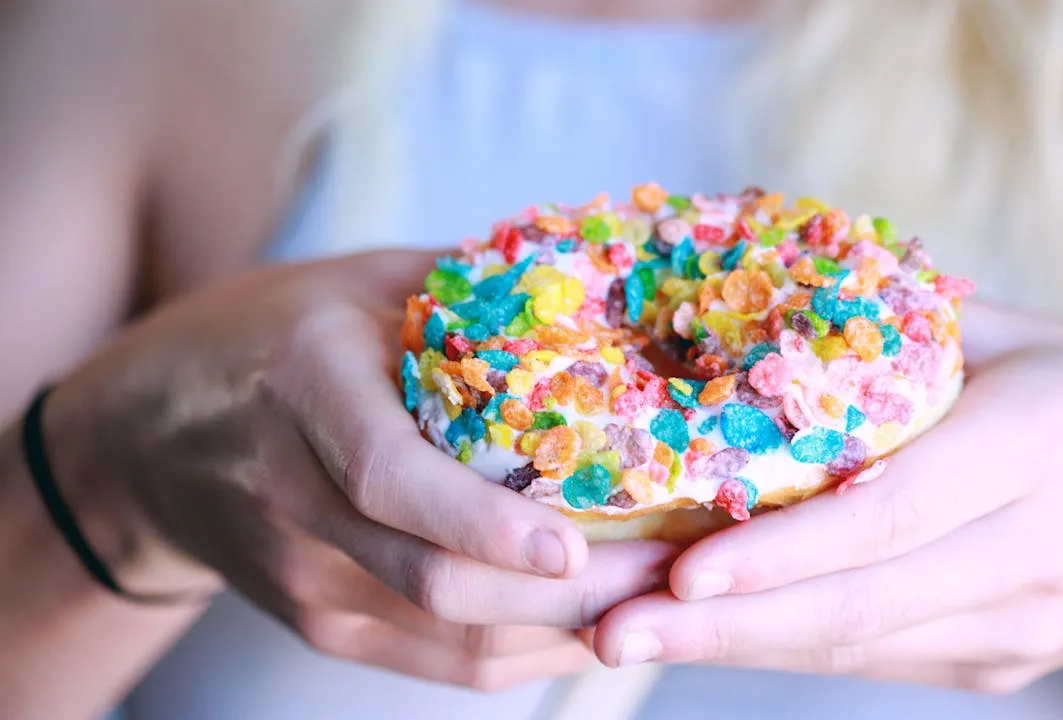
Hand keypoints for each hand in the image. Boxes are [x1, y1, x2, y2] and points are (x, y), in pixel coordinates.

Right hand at [44, 251, 676, 688]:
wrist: (143, 437)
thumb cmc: (266, 337)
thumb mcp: (355, 284)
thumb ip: (465, 290)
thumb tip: (601, 285)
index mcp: (305, 390)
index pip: (390, 479)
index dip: (485, 524)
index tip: (575, 545)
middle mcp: (294, 496)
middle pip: (436, 583)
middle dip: (568, 595)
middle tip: (669, 567)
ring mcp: (303, 577)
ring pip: (452, 640)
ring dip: (563, 633)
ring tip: (656, 599)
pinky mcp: (319, 622)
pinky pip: (438, 662)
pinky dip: (524, 653)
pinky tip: (592, 626)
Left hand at [592, 301, 1062, 692]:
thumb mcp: (1026, 337)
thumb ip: (907, 336)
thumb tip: (762, 316)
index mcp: (1044, 447)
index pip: (895, 515)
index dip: (785, 551)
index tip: (684, 569)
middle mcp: (1037, 550)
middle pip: (862, 603)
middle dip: (727, 624)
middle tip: (612, 626)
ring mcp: (1020, 624)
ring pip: (859, 644)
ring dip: (736, 644)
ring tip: (628, 634)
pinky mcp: (997, 661)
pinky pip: (877, 655)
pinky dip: (784, 643)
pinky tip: (708, 631)